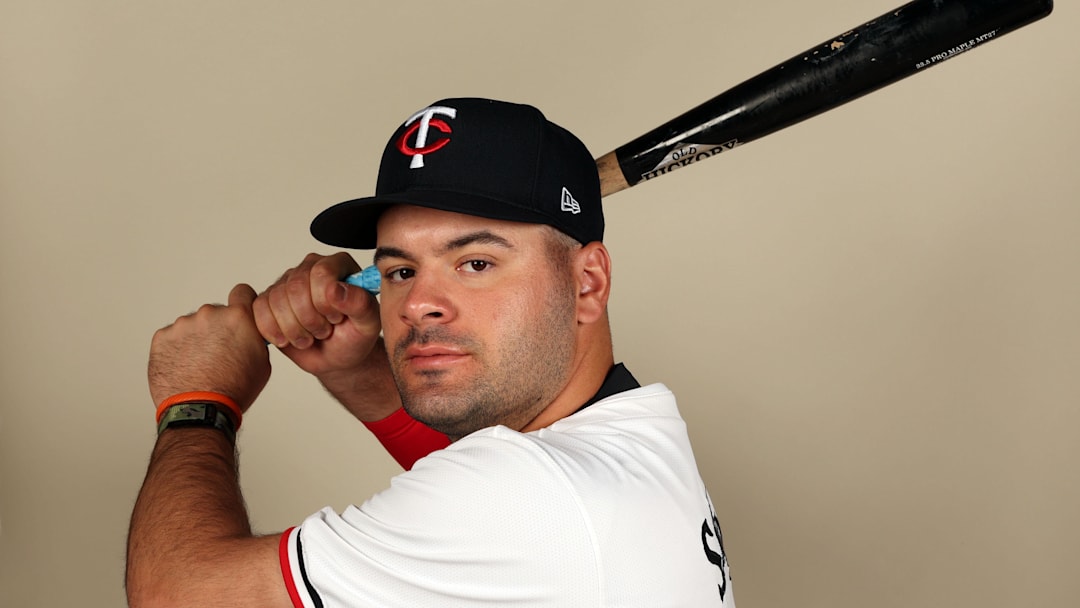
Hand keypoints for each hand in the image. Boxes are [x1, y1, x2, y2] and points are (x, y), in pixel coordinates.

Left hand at [148, 284, 270, 411]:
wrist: (200, 410)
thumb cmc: (233, 390)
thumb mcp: (262, 363)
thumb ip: (255, 339)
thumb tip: (250, 334)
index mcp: (238, 317)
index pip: (242, 292)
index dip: (242, 304)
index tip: (240, 315)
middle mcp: (209, 314)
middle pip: (215, 314)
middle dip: (217, 329)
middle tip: (219, 354)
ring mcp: (183, 325)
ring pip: (193, 326)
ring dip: (196, 340)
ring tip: (200, 366)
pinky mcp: (162, 337)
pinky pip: (172, 338)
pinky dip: (178, 349)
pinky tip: (185, 368)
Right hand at [254, 253, 399, 420]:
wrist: (336, 356)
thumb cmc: (354, 337)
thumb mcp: (368, 324)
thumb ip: (361, 303)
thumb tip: (336, 289)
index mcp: (339, 264)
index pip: (321, 273)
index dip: (325, 303)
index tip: (336, 319)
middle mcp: (311, 266)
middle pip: (295, 287)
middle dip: (309, 319)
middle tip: (323, 332)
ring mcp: (287, 281)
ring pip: (276, 299)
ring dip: (293, 329)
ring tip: (310, 337)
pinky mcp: (268, 298)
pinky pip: (259, 309)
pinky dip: (273, 331)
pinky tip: (289, 339)